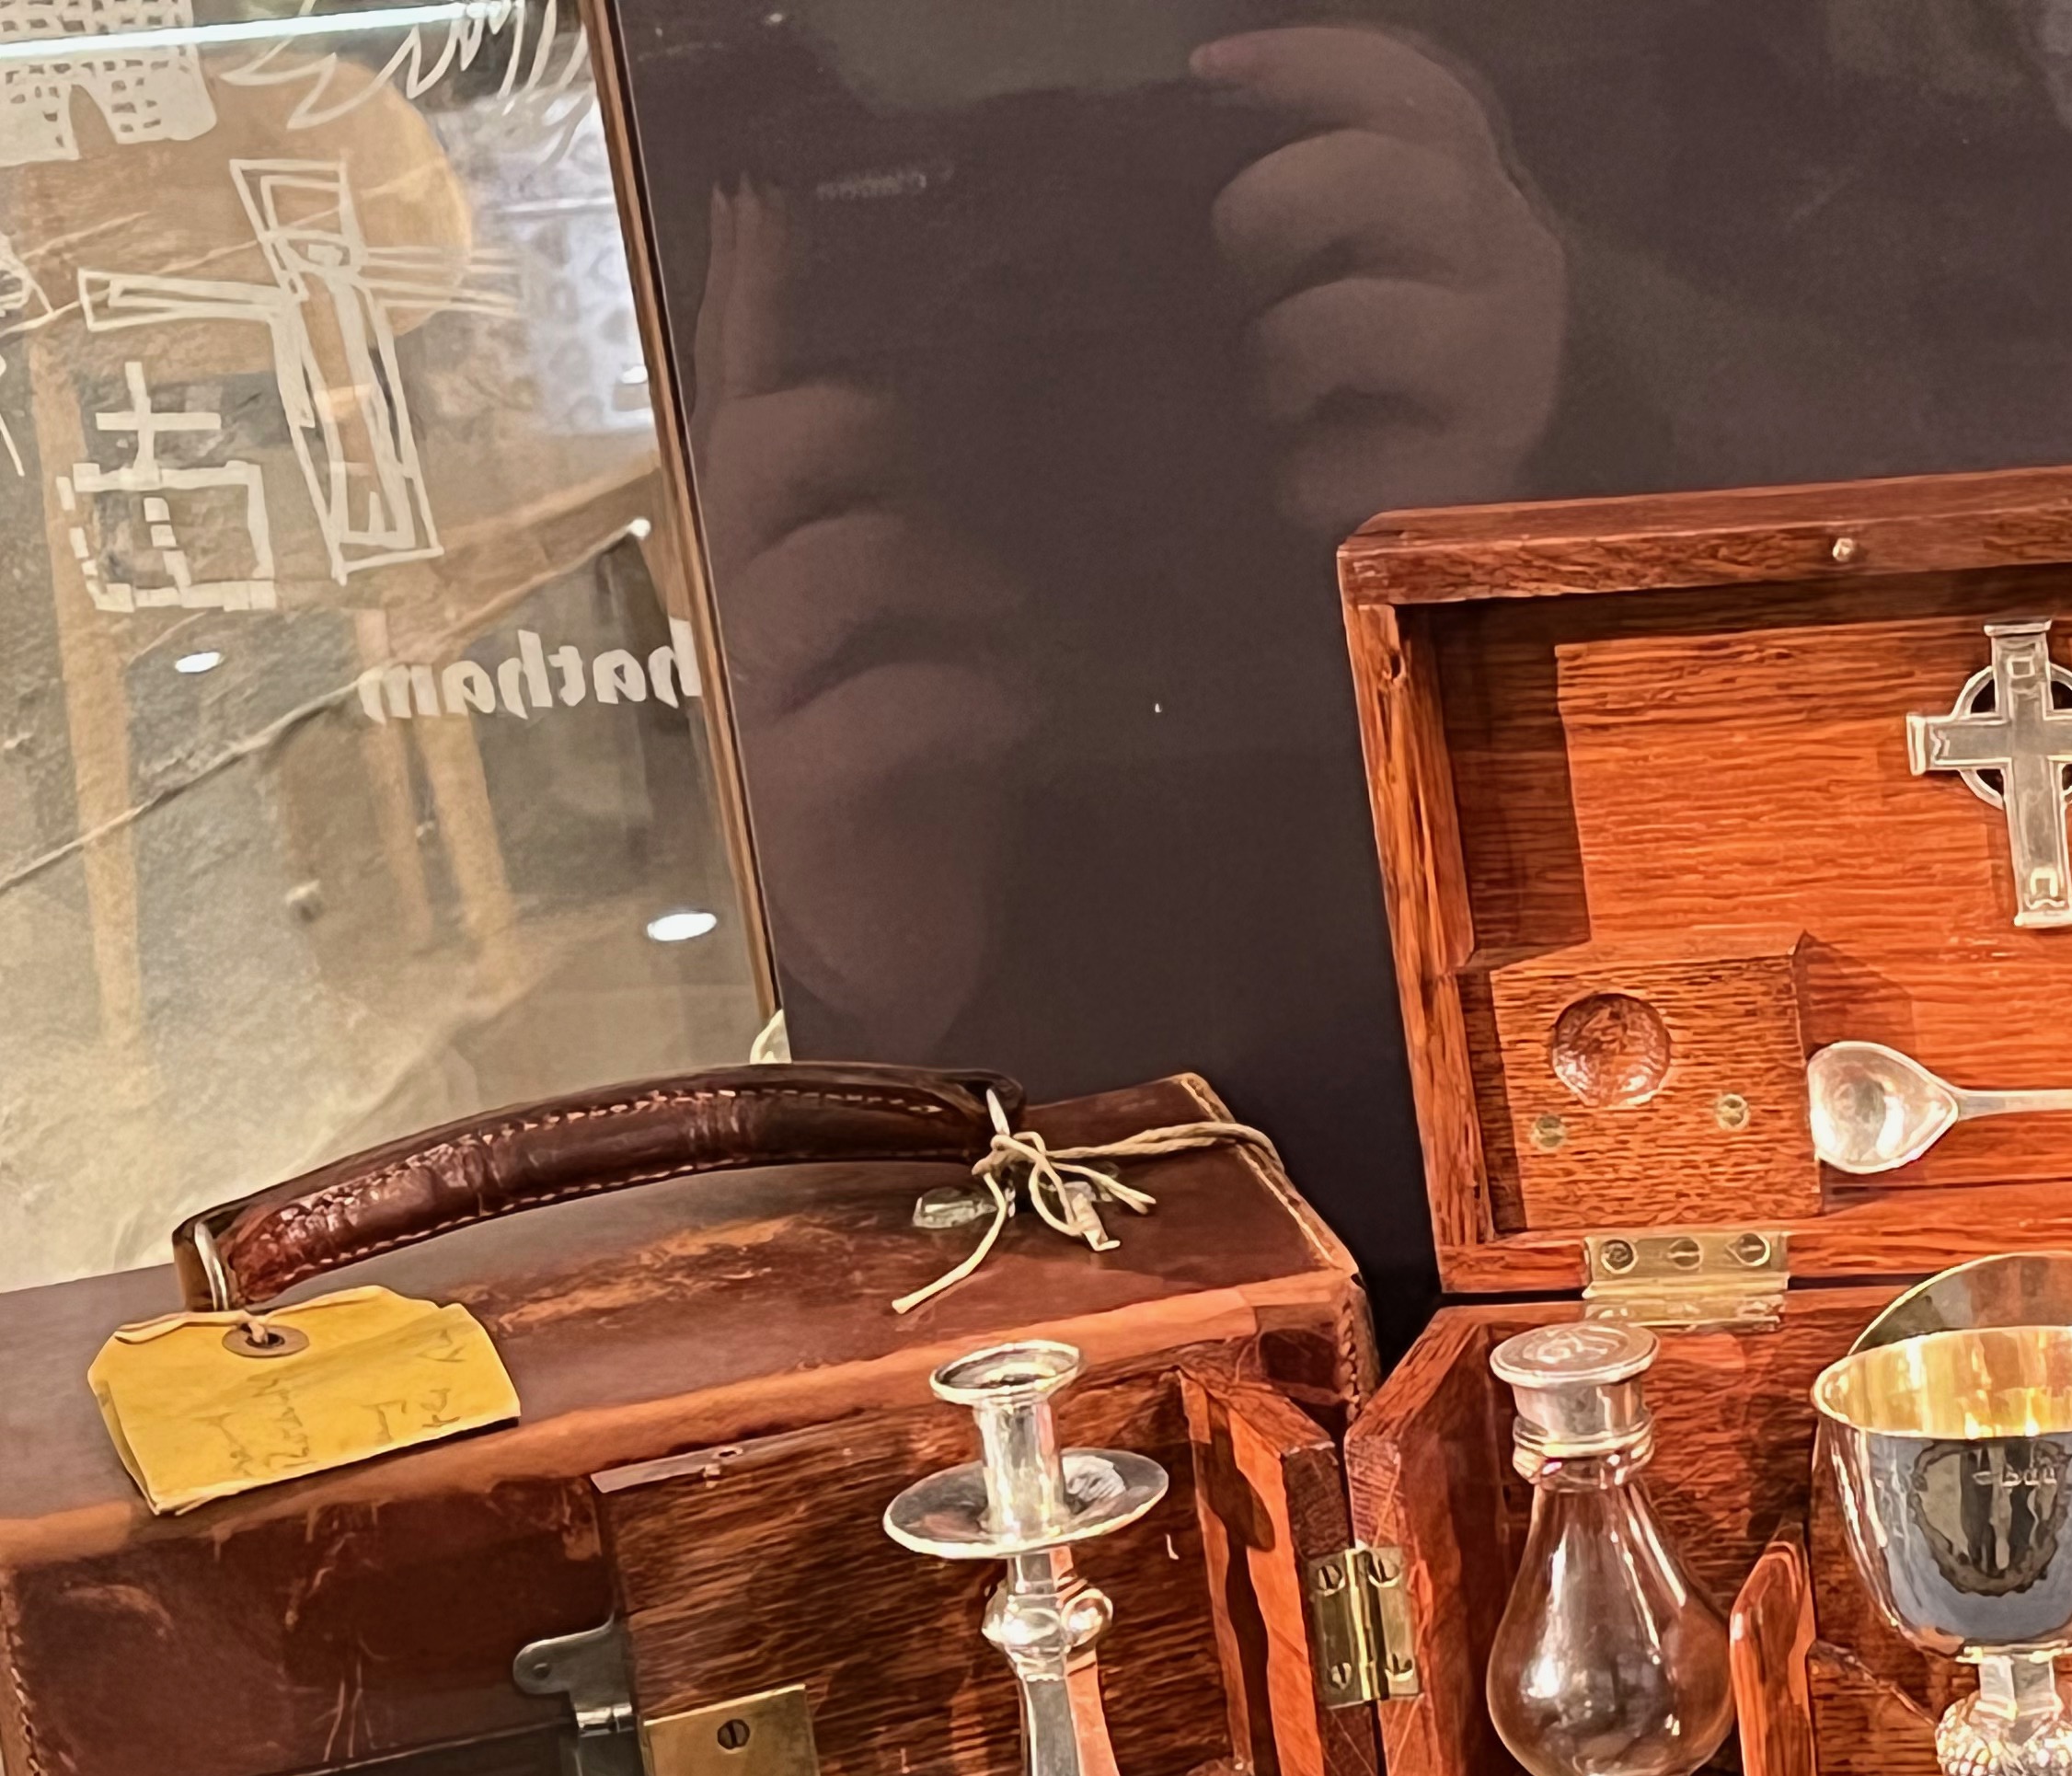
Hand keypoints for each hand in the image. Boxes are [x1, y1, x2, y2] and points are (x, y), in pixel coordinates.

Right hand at [688, 187, 1033, 1043]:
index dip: (748, 309)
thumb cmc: (938, 789)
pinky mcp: (800, 805)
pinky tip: (1016, 706)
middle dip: (845, 425)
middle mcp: (744, 627)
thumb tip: (1010, 420)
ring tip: (1010, 611)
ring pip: (815, 576)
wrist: (917, 958)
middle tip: (921, 446)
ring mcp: (760, 716)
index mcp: (770, 570)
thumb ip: (940, 537)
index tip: (763, 206)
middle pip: (755, 465)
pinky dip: (958, 694)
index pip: (740, 412)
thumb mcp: (944, 640)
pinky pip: (866, 716)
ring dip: (932, 568)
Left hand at [1191, 26, 1567, 538]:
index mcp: (1466, 188)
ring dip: (1295, 342)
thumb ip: (1316, 195)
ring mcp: (1506, 364)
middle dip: (1286, 201)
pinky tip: (1293, 484)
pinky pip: (1388, 460)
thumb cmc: (1387, 365)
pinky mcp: (1485, 469)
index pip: (1417, 93)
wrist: (1484, 517)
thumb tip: (1201, 134)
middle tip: (1235, 260)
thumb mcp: (1361, 251)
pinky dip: (1318, 473)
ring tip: (1267, 387)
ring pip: (1391, 318)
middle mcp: (1504, 259)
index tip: (1210, 72)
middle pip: (1403, 179)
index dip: (1315, 64)